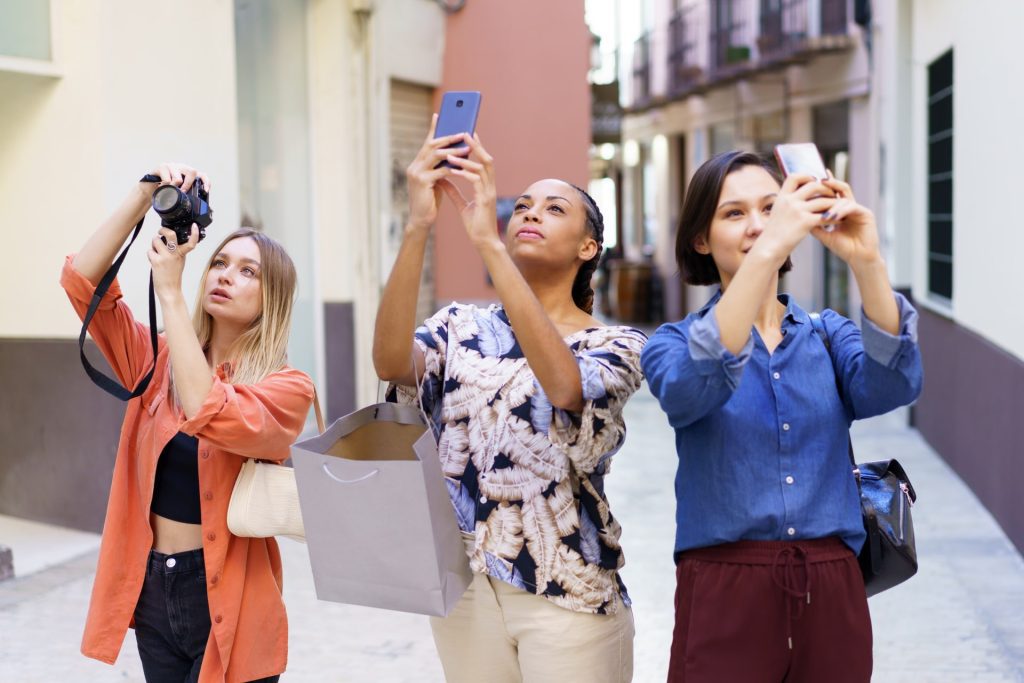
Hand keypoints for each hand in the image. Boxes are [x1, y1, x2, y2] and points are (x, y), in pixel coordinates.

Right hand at [140, 162, 210, 198]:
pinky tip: (162, 187)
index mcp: (187, 174)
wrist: (148, 188)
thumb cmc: (165, 191)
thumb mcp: (178, 193)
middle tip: (182, 192)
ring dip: (175, 187)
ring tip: (170, 190)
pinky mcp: (161, 167)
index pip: (201, 175)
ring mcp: (171, 166)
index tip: (206, 191)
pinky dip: (165, 186)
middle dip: (188, 185)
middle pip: (192, 172)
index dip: (206, 182)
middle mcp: (181, 168)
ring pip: (178, 178)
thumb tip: (198, 208)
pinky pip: (167, 179)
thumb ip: (186, 195)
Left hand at [148, 225, 199, 298]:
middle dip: (163, 230)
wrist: (169, 290)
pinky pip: (150, 251)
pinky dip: (150, 254)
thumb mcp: (179, 262)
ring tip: (156, 251)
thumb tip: (166, 241)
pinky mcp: (156, 261)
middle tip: (160, 231)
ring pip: (155, 240)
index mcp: (182, 254)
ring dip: (153, 244)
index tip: (194, 226)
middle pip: (171, 235)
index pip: (191, 243)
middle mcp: (175, 254)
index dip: (194, 233)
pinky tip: (154, 261)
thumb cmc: (173, 277)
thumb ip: (176, 252)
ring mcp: (166, 257)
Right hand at [405, 115, 466, 230]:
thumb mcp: (435, 181)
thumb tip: (453, 155)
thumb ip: (440, 168)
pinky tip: (464, 165)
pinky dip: (453, 167)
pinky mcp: (423, 182)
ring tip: (467, 148)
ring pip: (437, 155)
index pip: (427, 143)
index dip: (433, 129)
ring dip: (454, 150)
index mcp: (417, 164)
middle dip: (448, 137)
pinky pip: (441, 171)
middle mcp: (414, 166)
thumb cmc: (429, 201)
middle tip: (463, 132)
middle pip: (432, 145)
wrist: (420, 220)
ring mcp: (417, 173)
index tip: (440, 115)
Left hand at [438, 133, 500, 249]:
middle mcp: (490, 187)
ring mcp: (489, 193)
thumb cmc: (476, 226)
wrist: (483, 242)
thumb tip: (443, 178)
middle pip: (486, 159)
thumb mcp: (462, 205)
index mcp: (485, 187)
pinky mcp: (485, 200)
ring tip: (453, 151)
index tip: (467, 136)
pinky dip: (465, 173)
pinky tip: (453, 170)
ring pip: (482, 168)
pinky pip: (476, 182)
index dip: (477, 148)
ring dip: (467, 158)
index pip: (483, 162)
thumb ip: (454, 191)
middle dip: (476, 145)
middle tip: (465, 132)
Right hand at [752, 173, 836, 263]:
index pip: (794, 177)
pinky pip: (825, 216)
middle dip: (826, 188)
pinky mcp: (805, 222)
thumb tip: (798, 197)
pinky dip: (834, 217)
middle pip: (814, 185)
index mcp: (781, 197)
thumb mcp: (777, 213)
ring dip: (834, 203)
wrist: (768, 249)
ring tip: (840, 208)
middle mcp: (789, 201)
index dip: (806, 176)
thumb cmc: (773, 234)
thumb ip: (786, 204)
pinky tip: (838, 221)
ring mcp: (797, 211)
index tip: (814, 180)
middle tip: (832, 195)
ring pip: (823, 200)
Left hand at [813, 175, 881, 268]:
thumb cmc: (843, 248)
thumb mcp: (824, 235)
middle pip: (840, 189)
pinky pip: (853, 207)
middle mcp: (850, 207)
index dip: (823, 186)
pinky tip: (833, 216)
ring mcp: (859, 209)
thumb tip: (799, 215)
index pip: (831, 194)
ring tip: (823, 214)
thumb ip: (814, 224)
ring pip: (844, 199)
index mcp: (841, 210)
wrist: (859, 259)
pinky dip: (842, 211)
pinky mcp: (866, 214)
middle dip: (830, 184)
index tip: (810, 180)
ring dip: (833, 205)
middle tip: (819, 181)